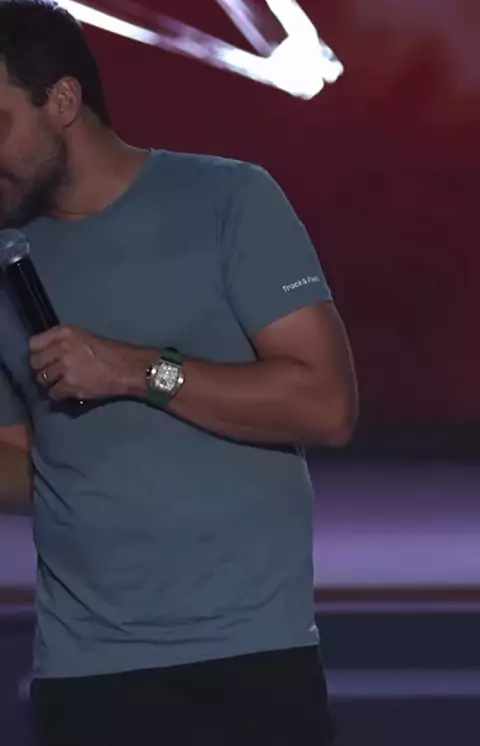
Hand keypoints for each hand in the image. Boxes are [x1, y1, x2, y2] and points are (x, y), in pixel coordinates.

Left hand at [29, 325, 156, 400]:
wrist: (127, 368)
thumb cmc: (111, 352)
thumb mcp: (84, 337)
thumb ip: (63, 343)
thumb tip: (48, 354)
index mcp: (64, 332)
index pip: (34, 343)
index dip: (38, 353)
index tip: (45, 359)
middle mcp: (61, 347)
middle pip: (35, 363)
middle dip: (42, 370)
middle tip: (53, 374)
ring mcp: (64, 367)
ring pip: (42, 379)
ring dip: (51, 384)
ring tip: (62, 384)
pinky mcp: (69, 385)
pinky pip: (53, 393)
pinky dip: (59, 395)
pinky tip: (68, 392)